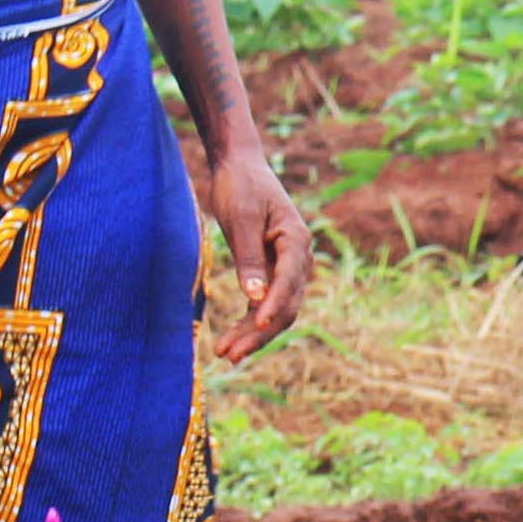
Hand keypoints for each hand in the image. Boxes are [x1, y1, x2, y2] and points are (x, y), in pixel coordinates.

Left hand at [208, 144, 311, 363]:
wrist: (239, 167)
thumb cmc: (241, 187)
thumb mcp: (242, 219)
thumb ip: (249, 257)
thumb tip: (254, 297)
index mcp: (296, 240)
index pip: (289, 280)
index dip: (274, 305)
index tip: (258, 325)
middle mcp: (297, 258)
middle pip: (286, 304)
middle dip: (259, 331)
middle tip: (230, 354)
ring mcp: (285, 267)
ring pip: (275, 310)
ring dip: (252, 333)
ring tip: (225, 354)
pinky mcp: (269, 271)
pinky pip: (263, 304)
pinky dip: (248, 322)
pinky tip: (230, 340)